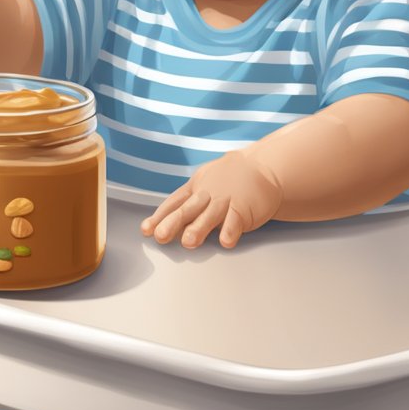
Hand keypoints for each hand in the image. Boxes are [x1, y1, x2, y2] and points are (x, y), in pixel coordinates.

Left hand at [140, 148, 284, 248]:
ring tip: (188, 242)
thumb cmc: (229, 180)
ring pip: (210, 215)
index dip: (159, 216)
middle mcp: (207, 195)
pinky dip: (230, 230)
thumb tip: (164, 221)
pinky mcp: (244, 207)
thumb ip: (186, 203)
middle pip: (188, 209)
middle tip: (161, 236)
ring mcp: (226, 200)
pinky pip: (236, 220)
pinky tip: (225, 241)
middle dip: (173, 223)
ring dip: (199, 228)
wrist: (262, 167)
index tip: (146, 229)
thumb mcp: (203, 184)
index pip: (174, 203)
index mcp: (195, 189)